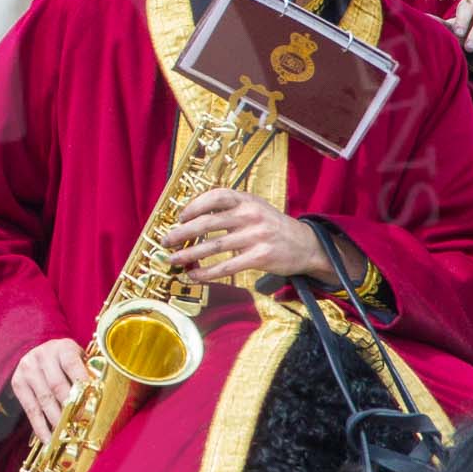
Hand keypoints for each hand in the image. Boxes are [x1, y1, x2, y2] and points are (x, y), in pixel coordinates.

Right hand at [12, 338, 87, 438]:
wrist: (40, 353)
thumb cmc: (67, 362)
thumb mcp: (80, 360)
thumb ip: (88, 375)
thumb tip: (99, 403)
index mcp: (62, 347)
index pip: (72, 364)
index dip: (81, 382)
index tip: (90, 401)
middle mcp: (42, 355)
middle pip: (56, 385)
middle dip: (69, 407)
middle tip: (79, 425)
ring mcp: (28, 369)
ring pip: (44, 399)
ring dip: (56, 420)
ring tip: (65, 435)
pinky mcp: (18, 382)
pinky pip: (30, 409)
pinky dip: (40, 426)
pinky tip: (48, 438)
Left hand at [163, 188, 334, 282]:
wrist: (306, 245)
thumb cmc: (272, 227)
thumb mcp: (255, 208)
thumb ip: (230, 209)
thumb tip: (193, 219)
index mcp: (247, 200)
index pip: (216, 196)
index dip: (194, 205)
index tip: (180, 217)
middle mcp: (251, 215)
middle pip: (208, 222)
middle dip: (182, 233)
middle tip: (166, 241)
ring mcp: (256, 236)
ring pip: (213, 246)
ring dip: (189, 255)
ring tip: (173, 259)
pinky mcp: (260, 257)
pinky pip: (227, 266)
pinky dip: (207, 272)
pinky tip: (194, 275)